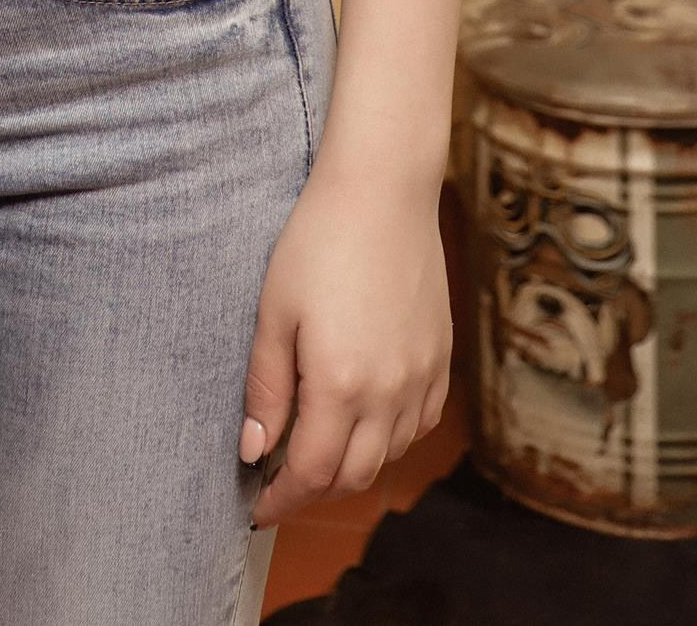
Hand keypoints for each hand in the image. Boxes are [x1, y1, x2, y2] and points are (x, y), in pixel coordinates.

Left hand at [240, 165, 451, 526]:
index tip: (258, 507)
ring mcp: (423, 377)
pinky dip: (391, 436)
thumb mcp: (275, 312)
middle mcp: (390, 393)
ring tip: (319, 444)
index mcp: (341, 385)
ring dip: (353, 464)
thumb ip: (266, 388)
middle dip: (314, 489)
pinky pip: (421, 423)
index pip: (312, 474)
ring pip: (389, 455)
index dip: (281, 499)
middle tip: (282, 478)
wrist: (383, 189)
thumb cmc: (318, 241)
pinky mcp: (442, 357)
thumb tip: (254, 450)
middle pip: (353, 476)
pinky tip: (366, 416)